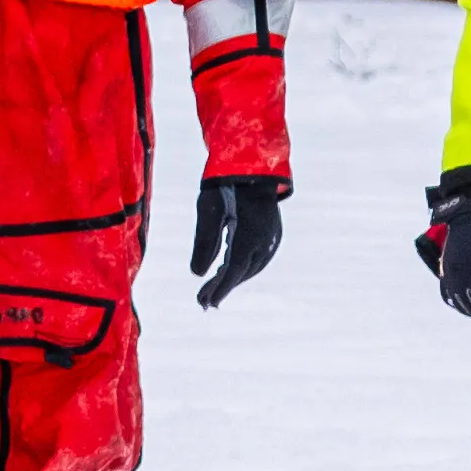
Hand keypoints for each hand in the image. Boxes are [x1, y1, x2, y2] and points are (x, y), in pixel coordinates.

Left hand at [190, 173, 285, 306]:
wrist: (253, 166)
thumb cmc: (225, 186)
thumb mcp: (208, 210)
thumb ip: (204, 242)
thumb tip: (197, 274)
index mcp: (249, 236)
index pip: (233, 271)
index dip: (219, 289)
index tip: (206, 303)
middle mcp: (265, 241)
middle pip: (242, 273)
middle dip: (222, 287)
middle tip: (202, 301)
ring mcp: (272, 239)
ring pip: (251, 268)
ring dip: (232, 279)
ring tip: (212, 290)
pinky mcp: (274, 235)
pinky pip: (258, 259)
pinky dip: (243, 268)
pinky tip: (229, 271)